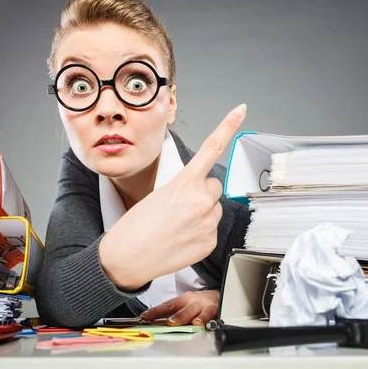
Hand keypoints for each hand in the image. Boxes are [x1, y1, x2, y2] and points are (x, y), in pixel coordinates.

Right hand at [99, 104, 246, 289]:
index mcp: (185, 182)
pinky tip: (182, 239)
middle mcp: (201, 200)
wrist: (126, 258)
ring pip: (214, 208)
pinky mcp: (211, 242)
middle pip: (214, 186)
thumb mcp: (158, 194)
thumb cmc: (136, 226)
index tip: (241, 110)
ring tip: (178, 225)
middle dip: (202, 193)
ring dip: (202, 213)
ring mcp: (208, 222)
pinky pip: (212, 229)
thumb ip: (185, 188)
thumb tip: (203, 194)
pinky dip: (200, 233)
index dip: (228, 126)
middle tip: (180, 207)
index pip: (211, 148)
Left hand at [140, 290, 219, 325]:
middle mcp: (194, 302)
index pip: (168, 305)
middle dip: (178, 316)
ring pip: (201, 312)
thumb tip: (153, 323)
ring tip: (195, 323)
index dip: (156, 311)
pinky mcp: (216, 312)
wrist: (219, 296)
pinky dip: (210, 321)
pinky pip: (213, 317)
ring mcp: (206, 307)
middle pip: (185, 309)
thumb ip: (172, 313)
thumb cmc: (199, 303)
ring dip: (198, 318)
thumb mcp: (184, 304)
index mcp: (183, 299)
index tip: (145, 317)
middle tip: (170, 322)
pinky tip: (209, 325)